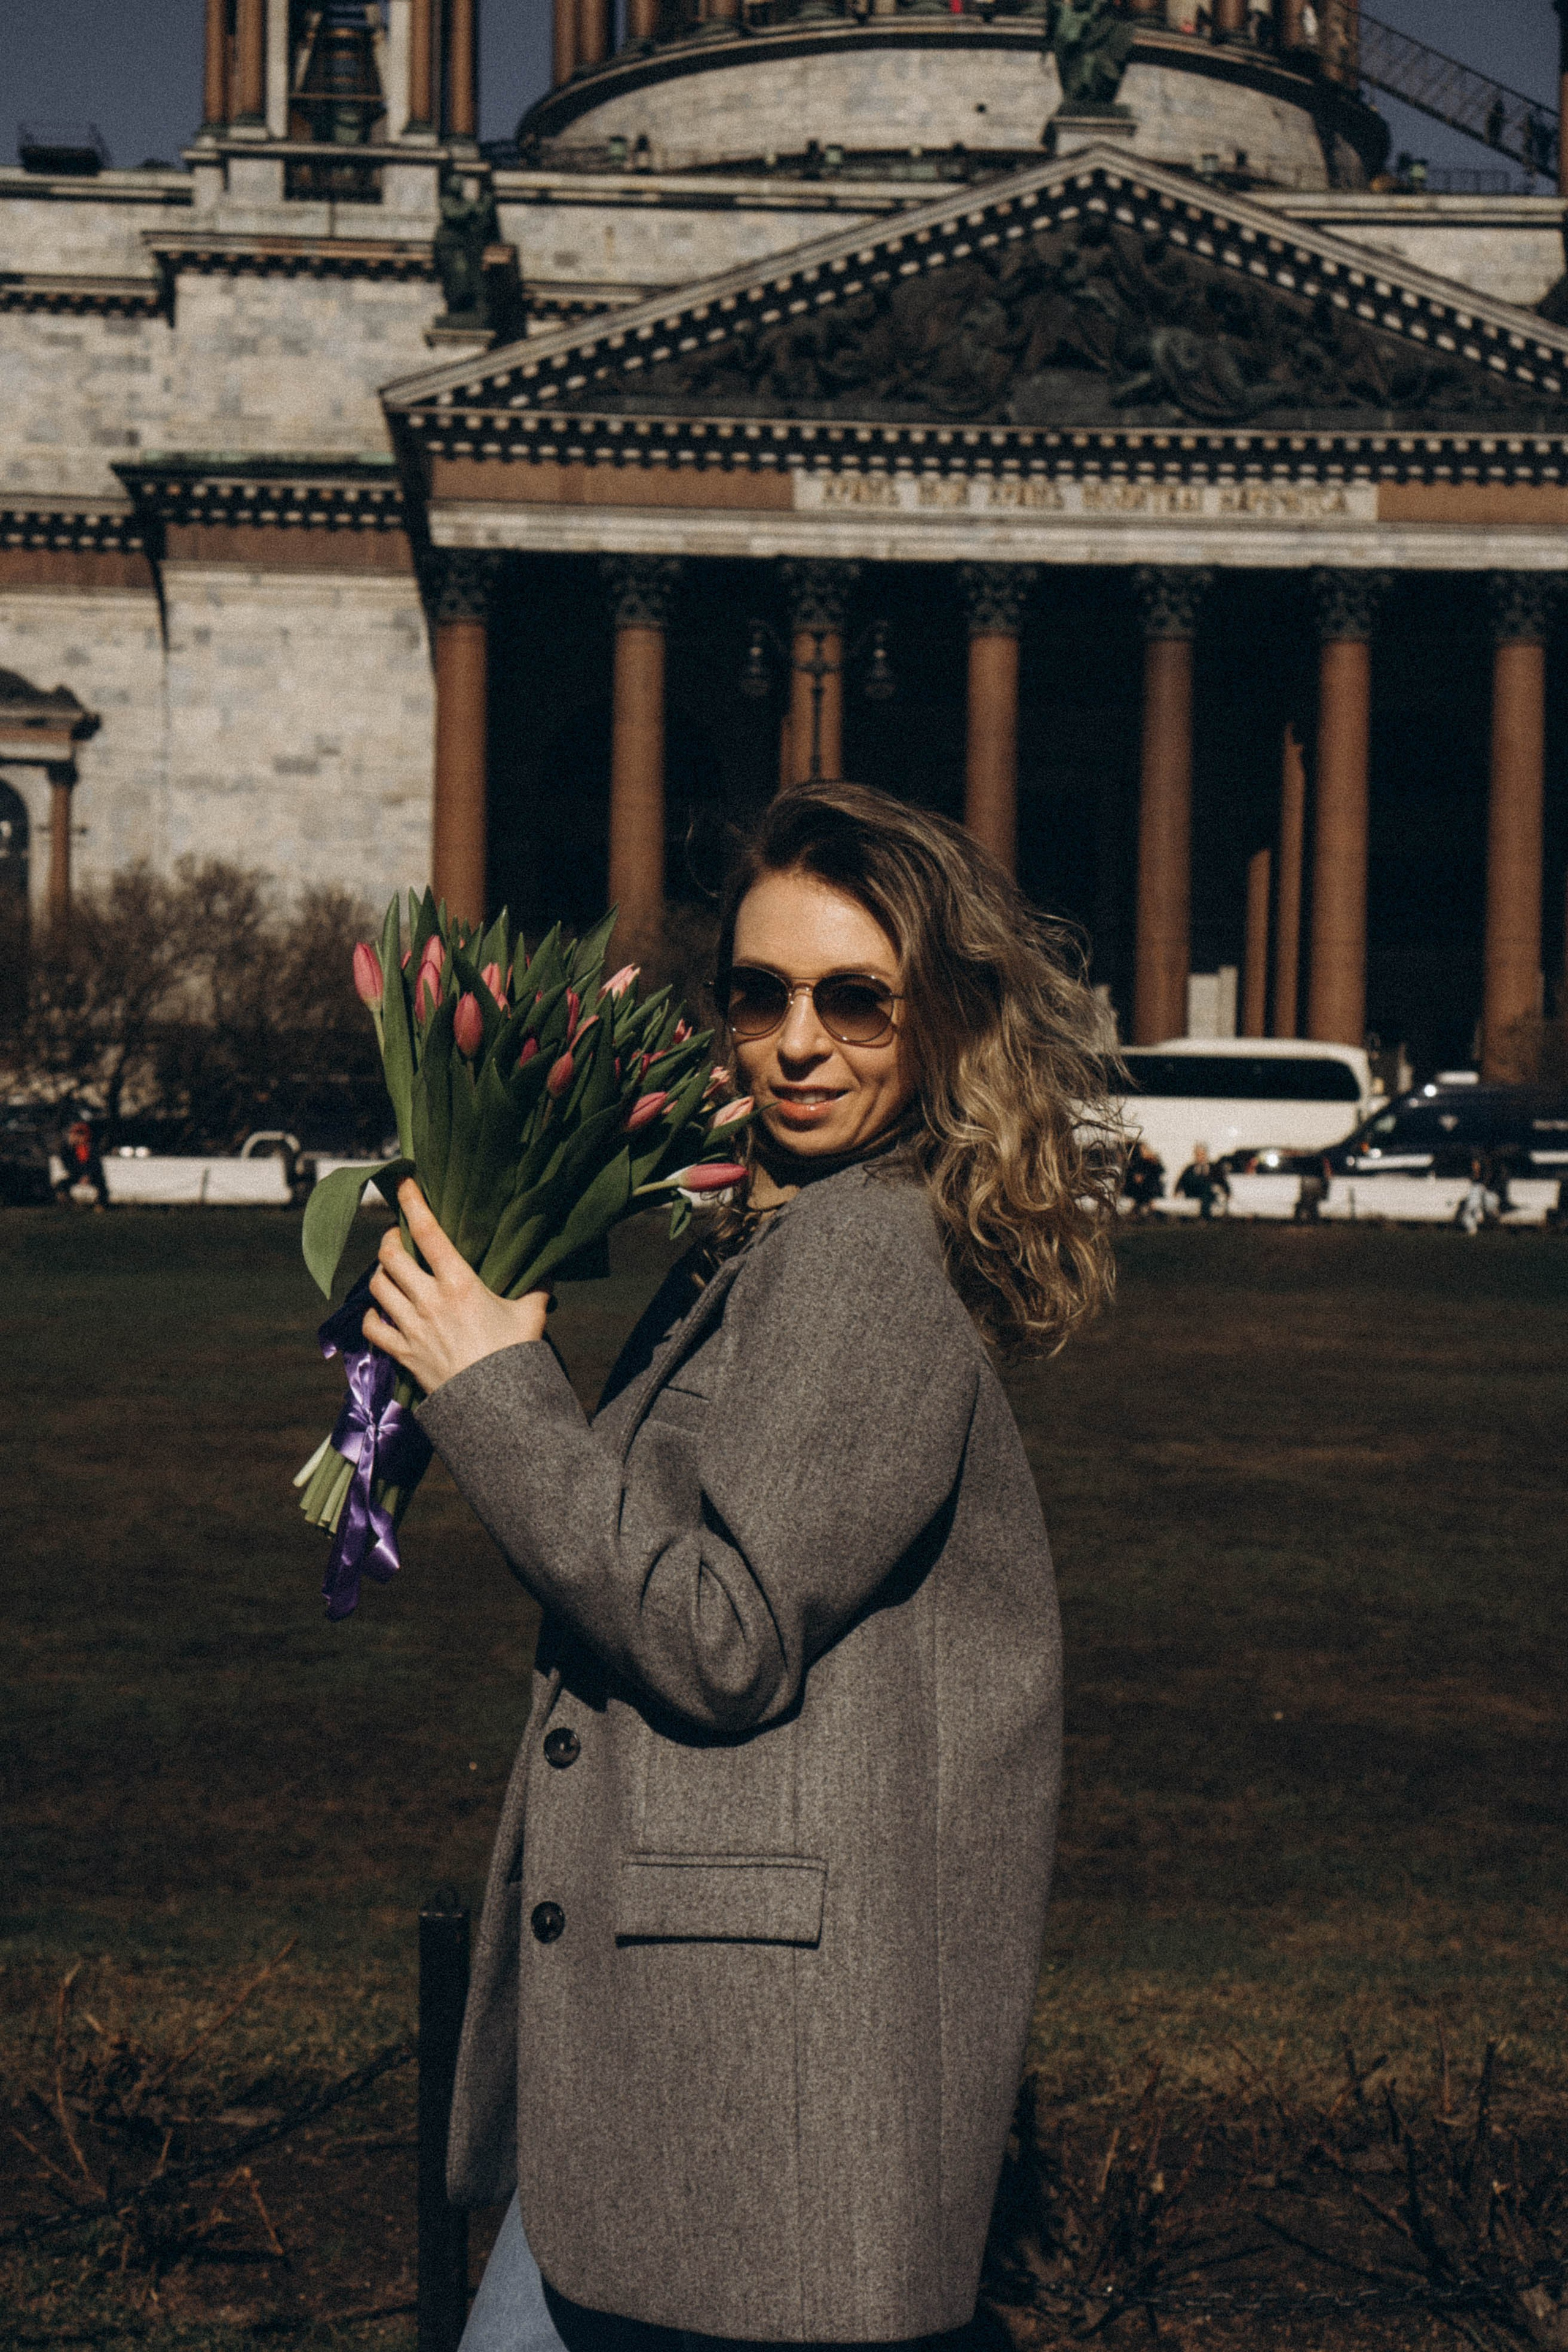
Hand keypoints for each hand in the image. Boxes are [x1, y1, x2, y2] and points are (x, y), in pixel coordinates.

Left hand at [363, 1181, 549, 1394]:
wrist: (494, 1406)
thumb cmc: (515, 1356)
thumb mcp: (531, 1315)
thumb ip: (536, 1287)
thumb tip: (548, 1268)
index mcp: (460, 1283)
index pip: (427, 1232)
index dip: (412, 1202)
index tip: (403, 1184)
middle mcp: (429, 1300)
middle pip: (391, 1256)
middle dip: (389, 1240)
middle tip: (396, 1236)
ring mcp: (412, 1326)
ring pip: (378, 1287)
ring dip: (381, 1273)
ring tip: (389, 1269)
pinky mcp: (402, 1352)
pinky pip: (372, 1327)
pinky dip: (371, 1316)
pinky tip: (380, 1311)